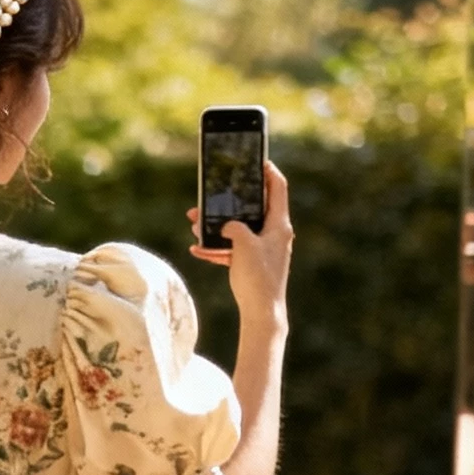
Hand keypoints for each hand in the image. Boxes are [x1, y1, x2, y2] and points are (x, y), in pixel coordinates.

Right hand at [188, 160, 292, 317]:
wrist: (261, 314)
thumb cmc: (258, 278)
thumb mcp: (244, 244)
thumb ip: (234, 226)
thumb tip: (228, 226)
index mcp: (279, 225)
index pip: (277, 187)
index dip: (267, 171)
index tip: (256, 160)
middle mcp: (274, 234)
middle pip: (252, 208)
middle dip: (229, 202)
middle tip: (212, 195)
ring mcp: (263, 250)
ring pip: (238, 229)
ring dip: (216, 226)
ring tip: (194, 224)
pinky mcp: (252, 264)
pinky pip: (232, 250)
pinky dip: (216, 248)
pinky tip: (197, 249)